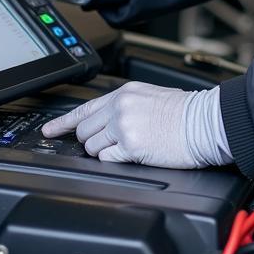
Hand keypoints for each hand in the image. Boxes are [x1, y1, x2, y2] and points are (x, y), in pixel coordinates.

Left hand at [42, 82, 232, 169]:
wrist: (204, 121)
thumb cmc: (185, 112)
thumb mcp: (149, 96)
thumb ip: (125, 105)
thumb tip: (107, 121)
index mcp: (123, 93)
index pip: (84, 108)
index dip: (62, 123)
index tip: (49, 131)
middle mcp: (119, 107)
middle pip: (84, 131)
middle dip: (92, 141)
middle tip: (111, 143)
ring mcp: (123, 126)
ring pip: (92, 148)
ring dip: (104, 152)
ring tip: (128, 148)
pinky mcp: (131, 146)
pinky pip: (107, 159)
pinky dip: (115, 161)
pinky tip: (132, 155)